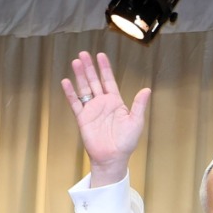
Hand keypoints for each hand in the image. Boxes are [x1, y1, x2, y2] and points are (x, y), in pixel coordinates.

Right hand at [60, 51, 149, 185]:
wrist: (112, 158)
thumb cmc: (126, 142)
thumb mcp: (136, 122)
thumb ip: (139, 105)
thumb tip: (147, 89)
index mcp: (115, 102)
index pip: (109, 80)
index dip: (105, 68)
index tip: (100, 55)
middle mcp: (102, 103)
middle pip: (94, 81)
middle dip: (89, 67)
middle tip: (83, 54)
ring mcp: (91, 110)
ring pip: (84, 89)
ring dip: (80, 75)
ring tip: (76, 62)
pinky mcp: (82, 119)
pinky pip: (75, 103)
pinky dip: (70, 93)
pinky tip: (66, 82)